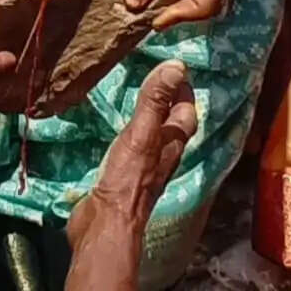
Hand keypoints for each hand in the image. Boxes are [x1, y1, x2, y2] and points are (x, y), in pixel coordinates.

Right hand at [67, 61, 198, 260]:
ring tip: (137, 102)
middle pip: (172, 127)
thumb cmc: (127, 180)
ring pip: (153, 140)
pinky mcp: (123, 180)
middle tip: (156, 82)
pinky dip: (129, 137)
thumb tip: (177, 66)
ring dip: (149, 121)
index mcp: (170, 145)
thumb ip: (155, 101)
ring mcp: (143, 170)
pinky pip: (132, 152)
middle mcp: (161, 157)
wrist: (105, 224)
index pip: (185, 113)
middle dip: (168, 104)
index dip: (182, 92)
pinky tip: (117, 134)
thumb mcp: (141, 133)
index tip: (174, 71)